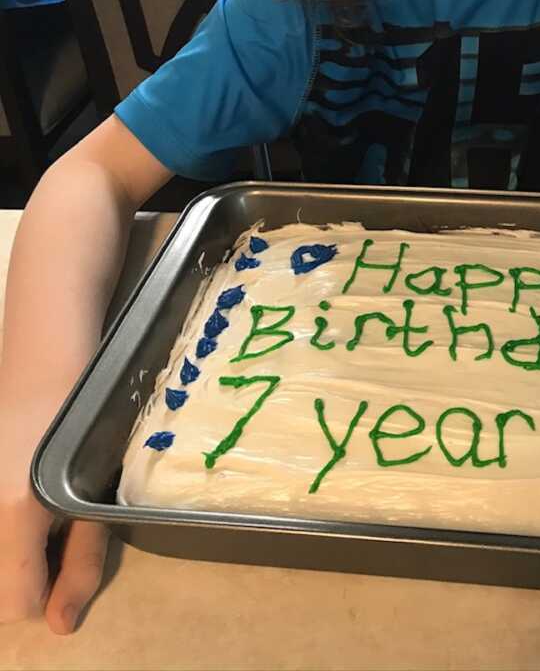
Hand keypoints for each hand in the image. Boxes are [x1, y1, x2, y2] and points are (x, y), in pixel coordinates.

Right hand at [0, 401, 108, 633]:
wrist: (44, 352)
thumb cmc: (82, 416)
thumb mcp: (93, 492)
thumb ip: (79, 560)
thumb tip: (61, 626)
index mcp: (13, 512)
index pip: (14, 606)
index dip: (46, 595)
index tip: (67, 563)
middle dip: (22, 576)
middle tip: (51, 532)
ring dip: (9, 553)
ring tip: (32, 511)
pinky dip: (3, 529)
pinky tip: (17, 497)